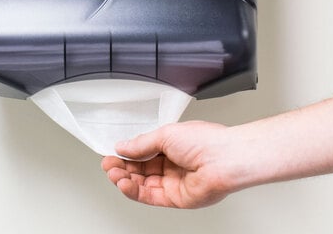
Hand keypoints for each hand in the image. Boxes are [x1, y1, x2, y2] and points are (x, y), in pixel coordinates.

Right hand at [101, 121, 236, 207]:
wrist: (224, 159)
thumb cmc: (206, 141)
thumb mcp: (165, 134)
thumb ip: (142, 144)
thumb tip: (123, 146)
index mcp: (172, 144)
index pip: (143, 151)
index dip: (127, 153)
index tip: (112, 153)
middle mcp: (172, 164)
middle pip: (141, 169)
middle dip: (122, 167)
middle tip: (108, 164)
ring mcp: (174, 181)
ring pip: (143, 184)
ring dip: (125, 179)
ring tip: (113, 174)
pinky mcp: (176, 198)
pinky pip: (150, 196)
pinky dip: (134, 191)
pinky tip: (124, 183)